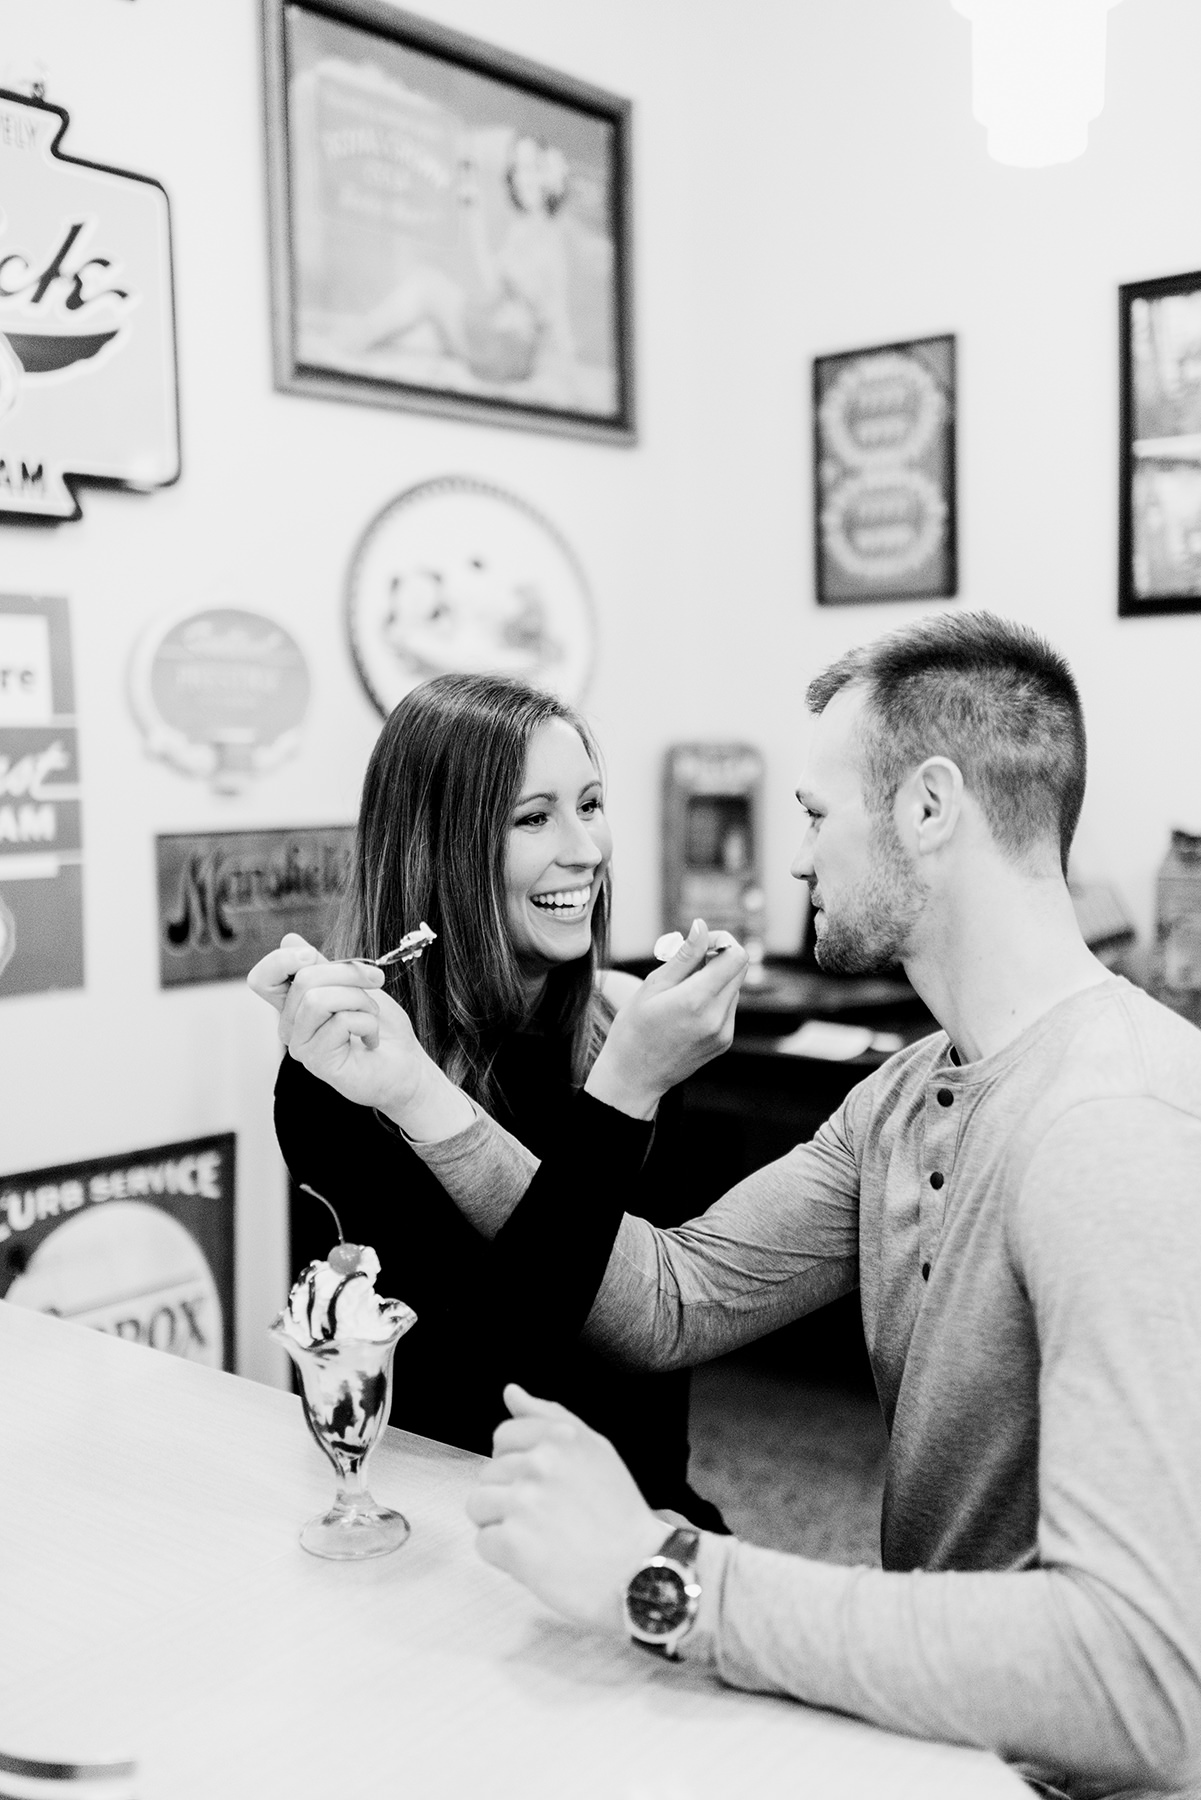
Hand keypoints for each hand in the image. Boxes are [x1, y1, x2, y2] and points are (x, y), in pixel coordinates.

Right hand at [256, 937, 476, 1137]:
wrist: (405, 1065)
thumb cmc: (381, 1027)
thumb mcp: (353, 985)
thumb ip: (322, 966)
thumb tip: (289, 939)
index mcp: (295, 1005)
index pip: (262, 979)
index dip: (281, 960)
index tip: (312, 955)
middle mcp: (290, 1027)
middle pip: (304, 979)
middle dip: (349, 973)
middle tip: (375, 982)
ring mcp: (301, 1046)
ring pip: (318, 999)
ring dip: (359, 999)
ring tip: (372, 1016)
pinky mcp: (318, 1061)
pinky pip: (340, 1022)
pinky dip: (367, 1022)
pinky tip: (371, 1040)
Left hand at [467, 1384, 664, 1629]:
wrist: (639, 1572)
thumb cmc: (618, 1513)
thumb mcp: (596, 1450)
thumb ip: (550, 1416)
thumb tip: (510, 1392)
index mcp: (560, 1436)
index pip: (503, 1436)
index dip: (518, 1464)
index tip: (543, 1485)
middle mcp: (539, 1462)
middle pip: (488, 1473)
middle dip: (510, 1496)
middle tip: (549, 1517)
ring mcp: (524, 1502)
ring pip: (478, 1506)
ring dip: (501, 1525)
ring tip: (539, 1537)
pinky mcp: (513, 1542)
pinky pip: (483, 1542)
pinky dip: (503, 1557)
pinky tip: (535, 1559)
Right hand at [584, 920, 748, 1118]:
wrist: (634, 1077)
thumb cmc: (633, 1029)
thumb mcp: (653, 986)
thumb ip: (684, 956)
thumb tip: (702, 927)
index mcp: (697, 1000)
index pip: (735, 956)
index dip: (722, 941)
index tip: (699, 943)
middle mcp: (718, 1017)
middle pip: (739, 968)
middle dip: (718, 956)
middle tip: (688, 961)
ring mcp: (724, 1032)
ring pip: (734, 987)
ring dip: (714, 978)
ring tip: (682, 988)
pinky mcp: (724, 1041)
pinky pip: (728, 1007)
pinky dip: (713, 998)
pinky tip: (687, 1008)